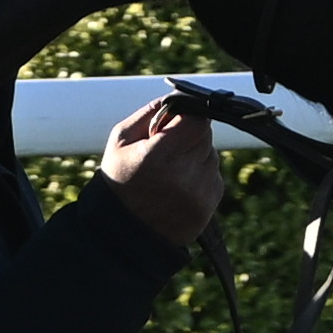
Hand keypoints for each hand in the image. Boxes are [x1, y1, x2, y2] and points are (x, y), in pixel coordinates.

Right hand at [99, 93, 226, 248]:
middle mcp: (182, 176)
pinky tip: (177, 190)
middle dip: (189, 137)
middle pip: (205, 136)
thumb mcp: (120, 142)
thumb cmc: (118, 182)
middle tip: (167, 151)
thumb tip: (177, 98)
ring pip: (211, 157)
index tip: (176, 123)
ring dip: (195, 158)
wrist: (120, 235)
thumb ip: (149, 114)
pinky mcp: (207, 208)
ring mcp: (198, 194)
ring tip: (169, 175)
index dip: (188, 117)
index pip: (197, 120)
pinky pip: (213, 179)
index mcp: (158, 157)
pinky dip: (200, 179)